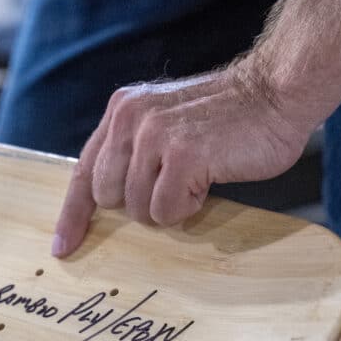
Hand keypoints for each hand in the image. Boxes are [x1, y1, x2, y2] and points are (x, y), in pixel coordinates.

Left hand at [52, 62, 310, 256]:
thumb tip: (109, 202)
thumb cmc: (226, 118)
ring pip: (137, 209)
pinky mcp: (183, 155)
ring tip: (196, 176)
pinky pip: (166, 211)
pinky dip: (188, 207)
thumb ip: (132, 150)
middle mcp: (130, 119)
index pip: (83, 171)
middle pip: (108, 197)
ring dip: (168, 206)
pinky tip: (207, 180)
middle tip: (174, 185)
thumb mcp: (164, 121)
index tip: (63, 247)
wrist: (276, 93)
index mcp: (122, 110)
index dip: (73, 214)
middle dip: (138, 204)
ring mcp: (155, 136)